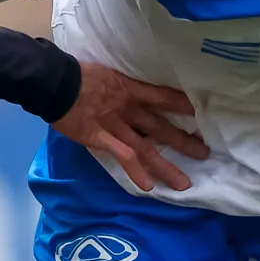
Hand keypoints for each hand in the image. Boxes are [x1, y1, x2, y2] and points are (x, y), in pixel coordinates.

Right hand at [58, 62, 206, 189]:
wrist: (54, 82)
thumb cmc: (76, 74)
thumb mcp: (106, 73)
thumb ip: (119, 86)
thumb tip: (127, 93)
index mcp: (130, 89)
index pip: (163, 96)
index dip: (182, 105)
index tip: (201, 113)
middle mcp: (128, 108)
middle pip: (161, 127)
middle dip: (183, 141)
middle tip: (205, 153)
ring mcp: (115, 125)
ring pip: (147, 147)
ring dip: (166, 166)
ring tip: (184, 184)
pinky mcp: (100, 139)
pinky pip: (123, 157)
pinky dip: (136, 171)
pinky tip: (149, 187)